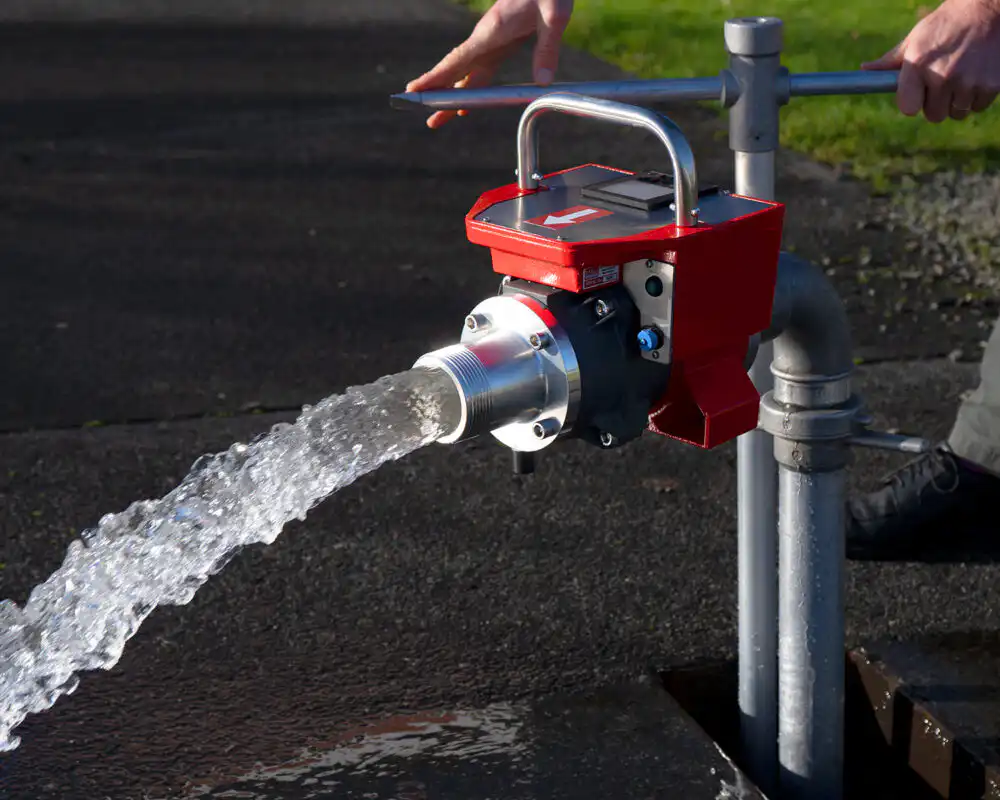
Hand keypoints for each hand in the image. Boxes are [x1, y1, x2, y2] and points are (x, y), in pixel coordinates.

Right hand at [406, 0, 573, 128]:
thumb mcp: (554, 15)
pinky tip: (463, 106)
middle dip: (438, 95)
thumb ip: (547, 47)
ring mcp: (490, 43)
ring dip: (450, 97)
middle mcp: (485, 39)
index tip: (414, 90)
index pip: (458, 59)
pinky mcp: (500, 46)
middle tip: (427, 120)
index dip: (436, 77)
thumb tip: (542, 81)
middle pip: (455, 72)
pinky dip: (468, 90)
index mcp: (492, 31)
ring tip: (436, 119)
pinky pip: (479, 73)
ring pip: (465, 75)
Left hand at [862, 0, 999, 121]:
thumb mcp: (917, 38)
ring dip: (959, 100)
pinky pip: (978, 106)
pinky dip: (978, 96)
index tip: (919, 93)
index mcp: (919, 65)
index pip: (908, 108)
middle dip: (937, 103)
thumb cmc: (947, 25)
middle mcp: (942, 75)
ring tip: (963, 74)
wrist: (989, 9)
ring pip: (957, 113)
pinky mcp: (992, 85)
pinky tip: (978, 74)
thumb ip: (892, 61)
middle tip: (944, 81)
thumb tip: (866, 70)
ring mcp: (968, 81)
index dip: (913, 102)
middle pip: (934, 115)